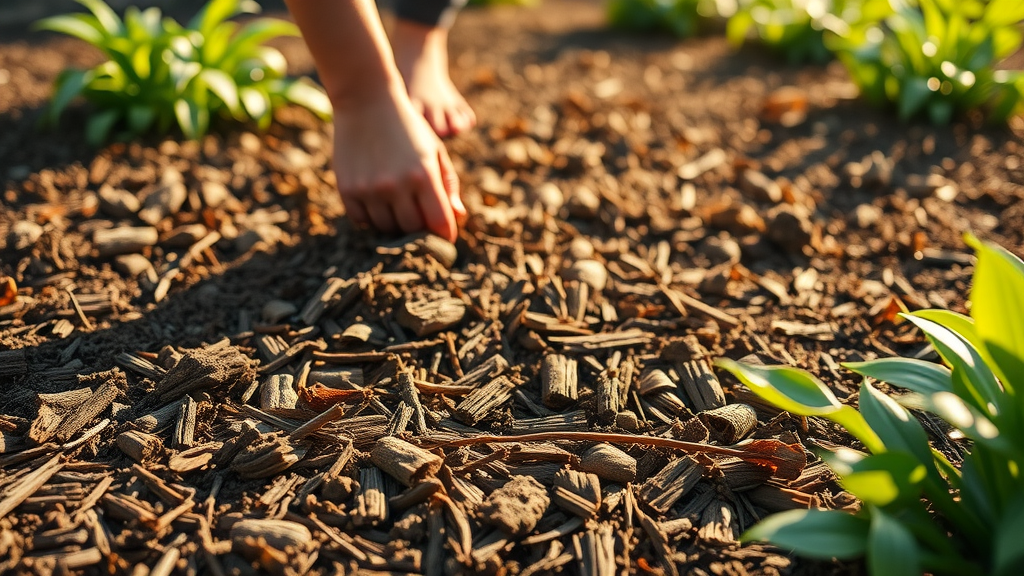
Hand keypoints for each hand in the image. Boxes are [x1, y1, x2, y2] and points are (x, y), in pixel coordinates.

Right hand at [331, 87, 465, 242]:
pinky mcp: (348, 189)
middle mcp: (396, 185)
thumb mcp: (434, 150)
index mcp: (424, 175)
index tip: (446, 235)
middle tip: (419, 217)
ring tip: (398, 207)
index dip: (445, 233)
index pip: (440, 222)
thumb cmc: (407, 126)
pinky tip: (378, 204)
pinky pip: (362, 220)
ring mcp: (370, 189)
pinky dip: (371, 218)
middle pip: (412, 229)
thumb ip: (448, 183)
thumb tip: (457, 216)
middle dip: (420, 227)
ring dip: (394, 223)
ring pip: (386, 227)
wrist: (365, 100)